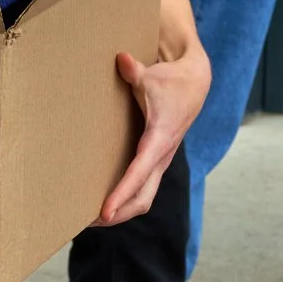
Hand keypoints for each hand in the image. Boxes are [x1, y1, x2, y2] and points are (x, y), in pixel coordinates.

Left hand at [101, 50, 210, 225]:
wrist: (195, 84)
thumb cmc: (169, 81)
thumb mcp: (152, 75)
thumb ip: (134, 71)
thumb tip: (121, 59)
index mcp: (159, 139)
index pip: (139, 173)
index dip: (121, 193)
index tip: (104, 212)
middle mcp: (161, 156)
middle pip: (142, 198)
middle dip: (118, 213)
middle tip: (87, 223)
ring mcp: (159, 162)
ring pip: (143, 198)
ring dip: (120, 211)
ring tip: (89, 220)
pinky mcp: (155, 162)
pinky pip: (141, 189)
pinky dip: (124, 199)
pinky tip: (102, 202)